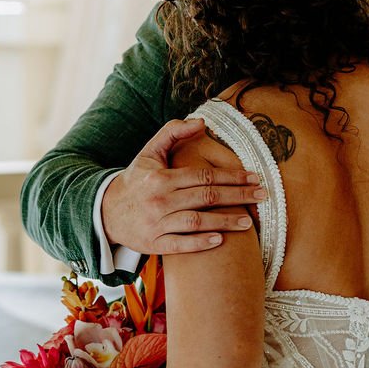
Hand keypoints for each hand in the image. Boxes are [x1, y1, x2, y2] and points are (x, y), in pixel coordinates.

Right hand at [101, 117, 266, 253]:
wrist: (105, 211)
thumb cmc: (135, 179)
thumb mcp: (149, 152)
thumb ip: (173, 132)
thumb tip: (202, 122)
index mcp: (161, 177)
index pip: (204, 175)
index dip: (231, 176)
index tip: (254, 178)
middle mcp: (160, 200)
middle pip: (206, 197)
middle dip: (237, 196)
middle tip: (262, 196)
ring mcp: (156, 224)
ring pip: (196, 222)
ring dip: (224, 222)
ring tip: (248, 223)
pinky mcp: (153, 244)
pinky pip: (180, 245)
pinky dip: (199, 243)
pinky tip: (219, 241)